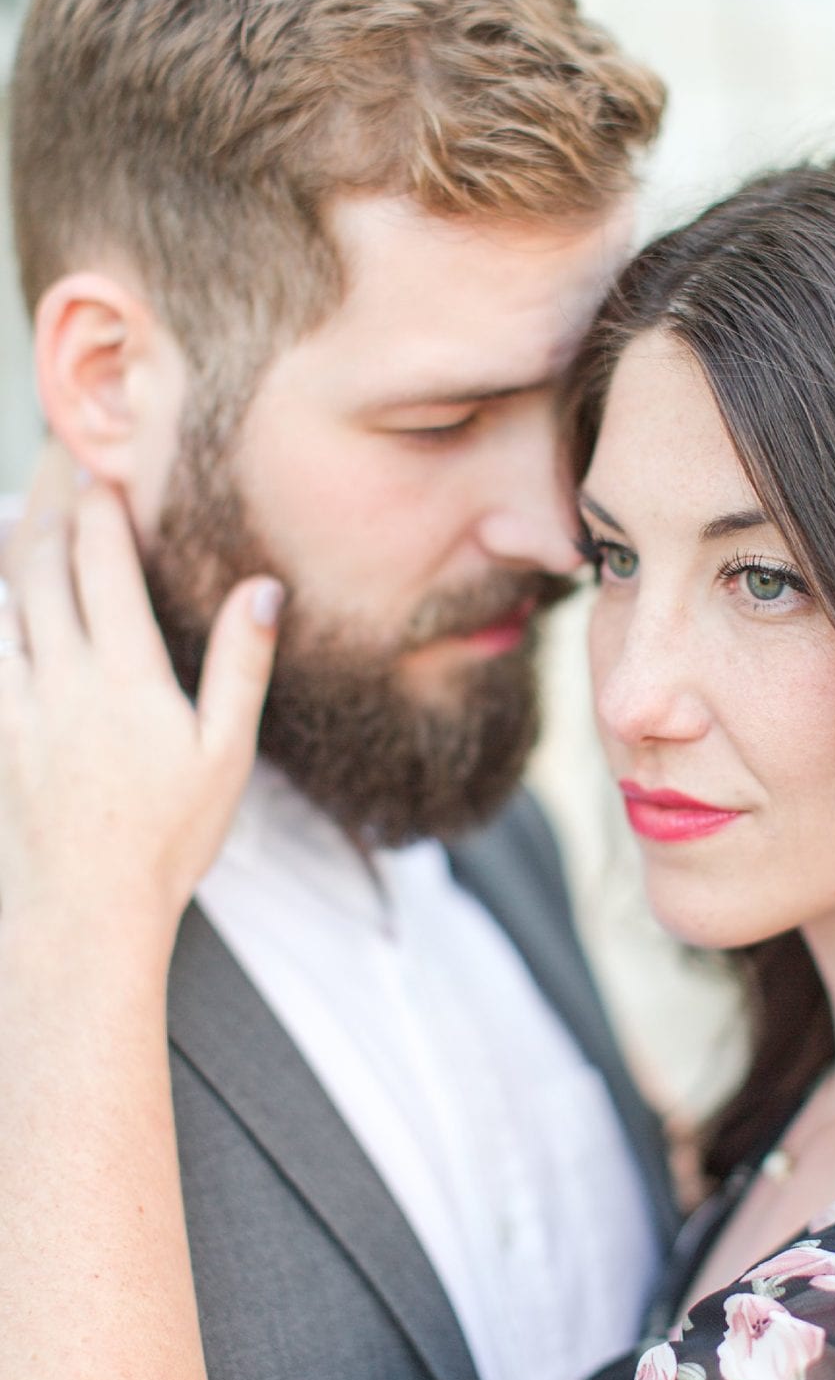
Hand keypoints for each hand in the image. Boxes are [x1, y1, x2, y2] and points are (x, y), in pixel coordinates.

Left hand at [0, 481, 281, 932]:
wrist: (82, 914)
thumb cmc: (166, 839)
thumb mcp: (226, 754)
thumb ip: (241, 663)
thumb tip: (263, 588)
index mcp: (124, 675)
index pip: (104, 565)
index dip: (101, 509)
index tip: (105, 471)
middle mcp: (61, 676)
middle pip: (40, 566)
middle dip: (50, 506)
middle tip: (58, 465)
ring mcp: (17, 703)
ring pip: (5, 603)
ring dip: (15, 548)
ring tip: (28, 514)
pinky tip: (7, 607)